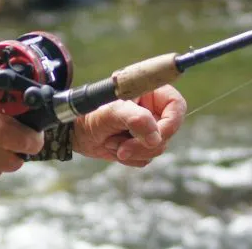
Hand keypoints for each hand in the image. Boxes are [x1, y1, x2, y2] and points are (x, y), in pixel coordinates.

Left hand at [71, 84, 186, 166]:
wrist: (75, 132)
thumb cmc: (91, 113)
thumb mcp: (111, 112)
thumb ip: (135, 120)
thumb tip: (156, 138)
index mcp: (149, 92)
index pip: (176, 105)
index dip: (172, 122)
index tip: (157, 135)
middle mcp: (151, 110)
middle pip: (168, 132)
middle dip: (144, 144)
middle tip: (123, 148)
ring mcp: (147, 129)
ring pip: (157, 148)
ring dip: (133, 151)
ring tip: (111, 142)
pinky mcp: (141, 145)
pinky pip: (146, 158)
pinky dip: (130, 158)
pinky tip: (114, 148)